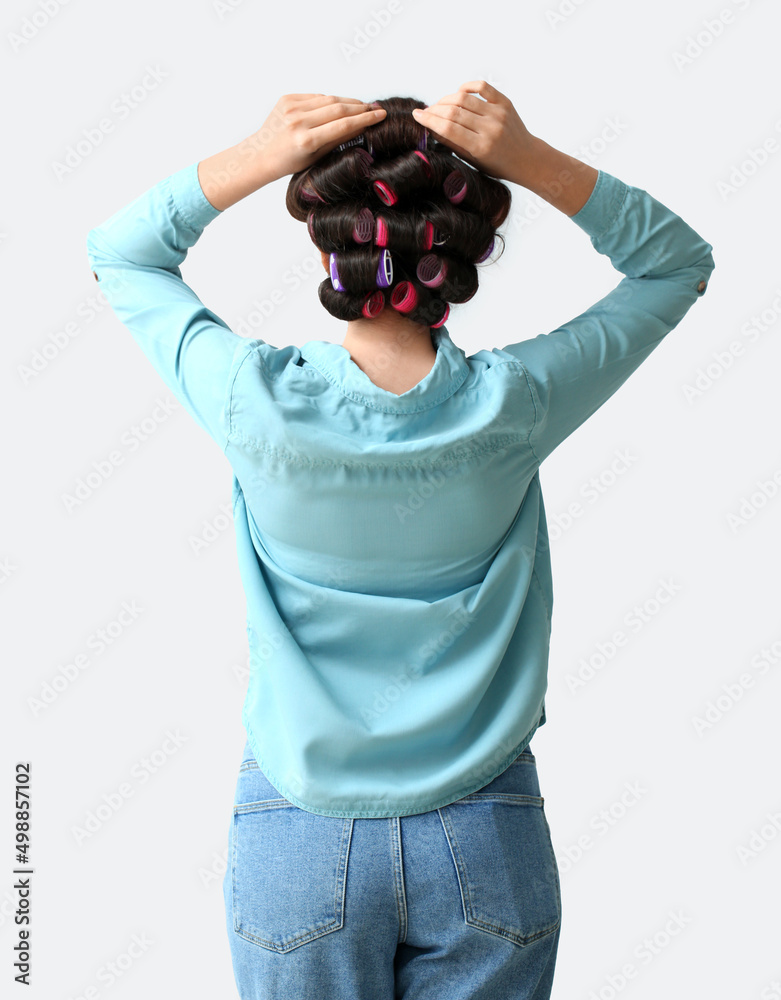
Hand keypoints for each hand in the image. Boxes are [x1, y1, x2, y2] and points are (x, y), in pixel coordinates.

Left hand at [248, 93, 386, 182]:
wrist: (262, 154)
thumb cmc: (290, 161)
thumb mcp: (317, 156)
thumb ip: (339, 139)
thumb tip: (362, 126)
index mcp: (307, 140)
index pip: (344, 124)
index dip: (365, 119)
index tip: (380, 115)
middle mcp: (298, 121)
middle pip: (338, 108)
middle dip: (359, 107)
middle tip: (374, 108)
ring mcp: (291, 107)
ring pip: (328, 98)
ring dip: (346, 101)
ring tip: (360, 106)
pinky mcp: (286, 98)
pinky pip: (314, 97)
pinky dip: (327, 100)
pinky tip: (337, 105)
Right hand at [411, 80, 537, 184]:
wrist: (525, 158)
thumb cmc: (496, 164)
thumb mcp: (472, 160)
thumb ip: (452, 143)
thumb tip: (430, 128)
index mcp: (481, 147)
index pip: (448, 128)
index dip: (429, 120)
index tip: (417, 115)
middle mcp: (490, 128)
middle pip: (454, 112)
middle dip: (435, 109)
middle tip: (426, 111)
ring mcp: (498, 113)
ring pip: (464, 98)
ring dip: (447, 99)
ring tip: (439, 105)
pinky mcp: (504, 102)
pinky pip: (482, 87)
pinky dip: (466, 87)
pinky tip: (458, 93)